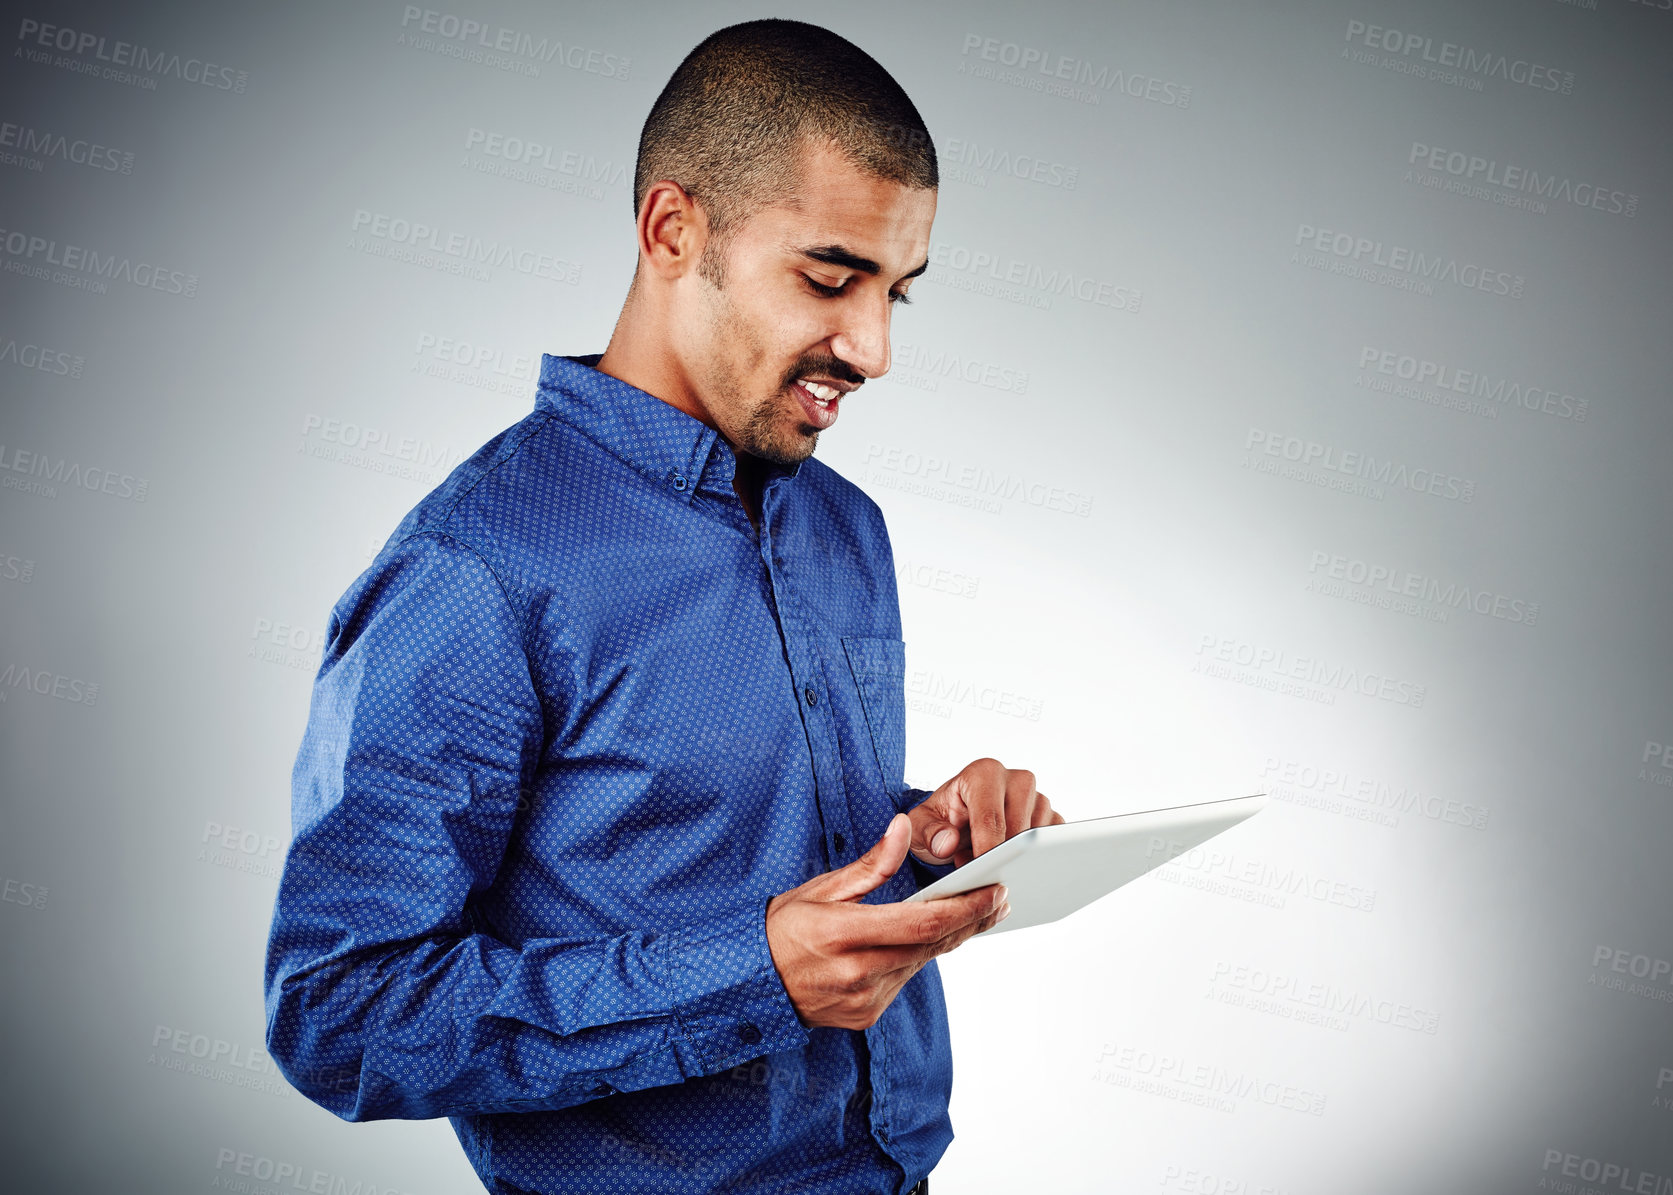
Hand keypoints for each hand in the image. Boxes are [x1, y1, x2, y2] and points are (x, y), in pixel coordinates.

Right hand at [765, 813, 1009, 1029]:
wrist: (751, 985)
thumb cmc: (783, 928)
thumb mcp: (820, 888)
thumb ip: (871, 864)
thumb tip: (903, 828)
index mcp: (841, 935)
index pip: (920, 923)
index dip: (964, 908)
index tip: (993, 889)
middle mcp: (856, 973)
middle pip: (931, 945)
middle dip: (970, 920)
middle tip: (1000, 898)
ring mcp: (863, 1000)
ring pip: (922, 964)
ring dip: (950, 938)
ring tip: (978, 911)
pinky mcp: (867, 1016)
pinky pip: (905, 980)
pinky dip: (921, 956)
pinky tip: (935, 937)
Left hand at [905, 757, 1062, 869]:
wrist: (955, 826)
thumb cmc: (939, 823)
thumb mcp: (920, 827)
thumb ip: (928, 832)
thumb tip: (946, 842)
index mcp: (983, 773)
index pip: (990, 816)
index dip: (986, 848)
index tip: (981, 873)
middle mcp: (1015, 779)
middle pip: (1020, 826)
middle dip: (1003, 857)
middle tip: (985, 877)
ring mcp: (1037, 798)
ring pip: (1040, 835)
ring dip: (1019, 859)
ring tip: (994, 869)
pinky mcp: (1050, 818)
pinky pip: (1055, 842)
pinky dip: (1038, 860)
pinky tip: (1017, 871)